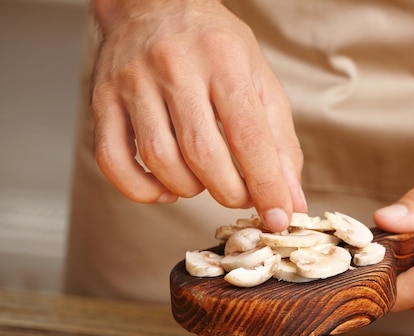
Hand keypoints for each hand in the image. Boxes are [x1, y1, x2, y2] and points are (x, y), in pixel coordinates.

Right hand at [91, 0, 305, 230]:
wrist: (155, 3)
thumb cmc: (215, 46)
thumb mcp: (259, 80)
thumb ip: (280, 141)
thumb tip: (291, 200)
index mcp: (223, 59)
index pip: (248, 136)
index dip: (266, 185)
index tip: (278, 217)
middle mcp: (175, 67)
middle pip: (203, 154)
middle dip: (230, 191)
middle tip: (241, 196)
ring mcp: (132, 82)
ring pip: (160, 160)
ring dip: (190, 189)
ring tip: (206, 180)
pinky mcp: (103, 99)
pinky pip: (113, 161)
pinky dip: (141, 190)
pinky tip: (166, 187)